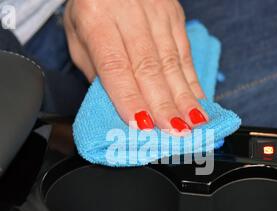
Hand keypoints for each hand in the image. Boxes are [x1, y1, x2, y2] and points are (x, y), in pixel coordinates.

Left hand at [64, 0, 207, 133]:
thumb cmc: (91, 7)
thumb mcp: (78, 35)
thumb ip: (97, 70)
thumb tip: (119, 107)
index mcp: (96, 17)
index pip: (115, 65)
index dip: (129, 97)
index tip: (142, 124)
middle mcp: (129, 11)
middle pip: (148, 66)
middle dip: (163, 104)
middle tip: (175, 132)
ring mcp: (156, 12)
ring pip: (172, 61)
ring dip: (184, 96)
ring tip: (194, 123)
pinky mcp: (175, 14)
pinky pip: (184, 52)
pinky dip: (192, 81)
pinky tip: (198, 101)